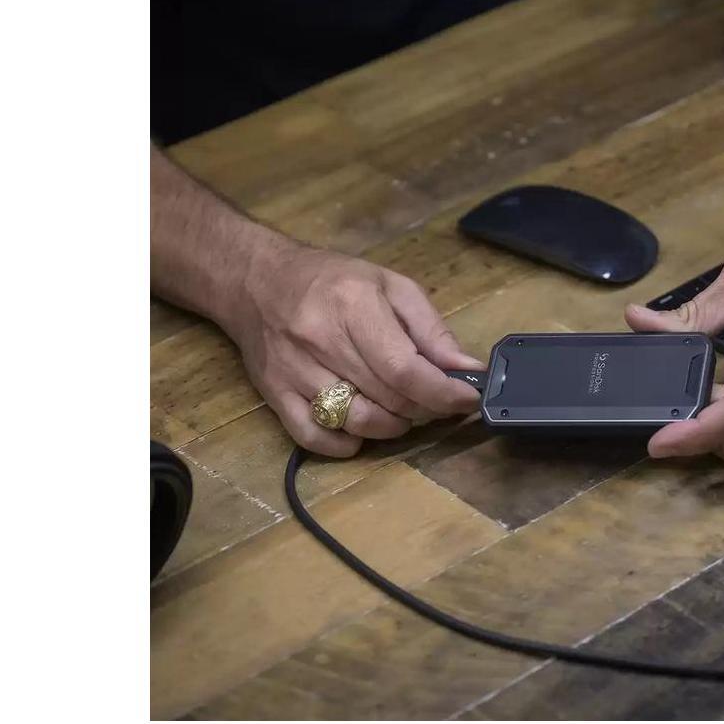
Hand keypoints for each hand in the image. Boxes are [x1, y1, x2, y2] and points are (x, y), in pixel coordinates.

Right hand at [222, 239, 482, 457]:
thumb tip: (466, 370)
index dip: (442, 391)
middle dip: (423, 406)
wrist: (257, 280)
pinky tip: (362, 428)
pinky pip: (315, 438)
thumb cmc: (333, 280)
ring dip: (391, 426)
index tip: (466, 399)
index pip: (404, 368)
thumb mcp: (391, 286)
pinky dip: (346, 444)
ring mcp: (292, 371)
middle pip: (386, 398)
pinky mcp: (273, 395)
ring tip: (401, 409)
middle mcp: (320, 340)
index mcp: (353, 305)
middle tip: (435, 398)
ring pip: (355, 422)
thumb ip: (431, 329)